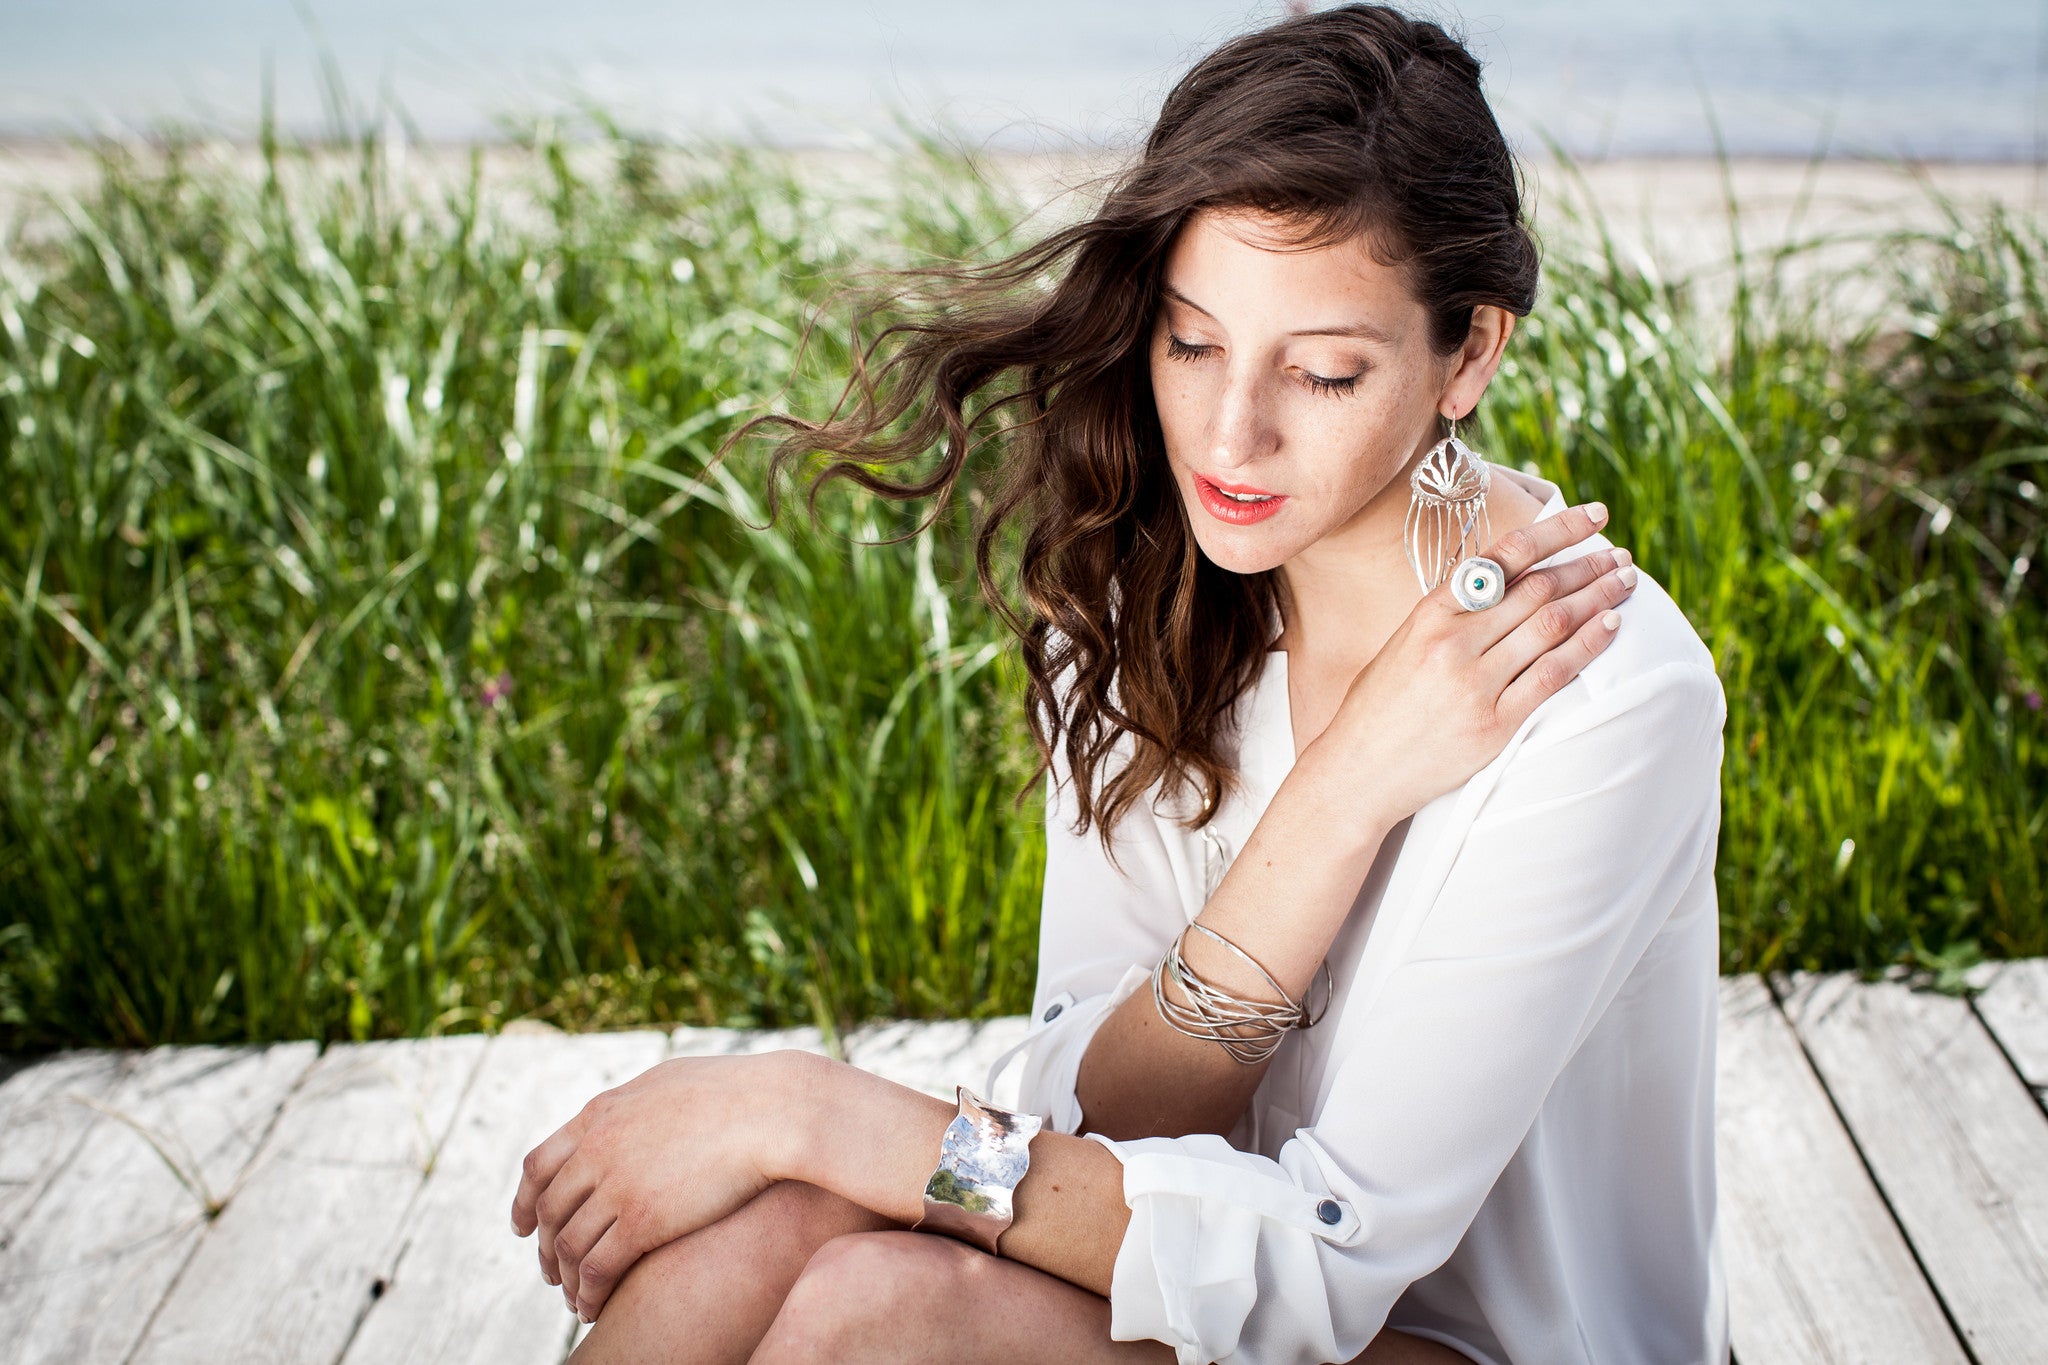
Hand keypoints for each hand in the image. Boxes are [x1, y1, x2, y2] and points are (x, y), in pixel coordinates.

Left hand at [509, 1050, 803, 1322]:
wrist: (774, 1109)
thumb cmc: (739, 1092)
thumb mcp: (670, 1083)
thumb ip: (638, 1104)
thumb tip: (633, 1111)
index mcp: (601, 1114)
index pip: (539, 1164)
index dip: (524, 1200)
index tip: (522, 1225)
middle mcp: (598, 1149)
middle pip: (548, 1209)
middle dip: (543, 1246)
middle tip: (549, 1272)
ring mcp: (618, 1185)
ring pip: (567, 1244)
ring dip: (564, 1277)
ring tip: (573, 1298)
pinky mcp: (644, 1221)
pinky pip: (597, 1268)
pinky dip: (587, 1292)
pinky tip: (593, 1307)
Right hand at [1313, 500, 1636, 824]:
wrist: (1357, 770)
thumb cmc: (1380, 706)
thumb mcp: (1406, 642)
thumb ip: (1453, 614)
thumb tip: (1509, 581)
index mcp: (1429, 613)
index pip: (1506, 555)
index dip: (1559, 530)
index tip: (1595, 517)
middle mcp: (1452, 641)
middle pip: (1538, 588)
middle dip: (1587, 566)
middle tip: (1619, 556)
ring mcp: (1474, 683)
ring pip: (1552, 625)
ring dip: (1597, 599)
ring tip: (1625, 582)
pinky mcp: (1493, 724)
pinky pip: (1552, 676)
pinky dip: (1587, 647)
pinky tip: (1610, 627)